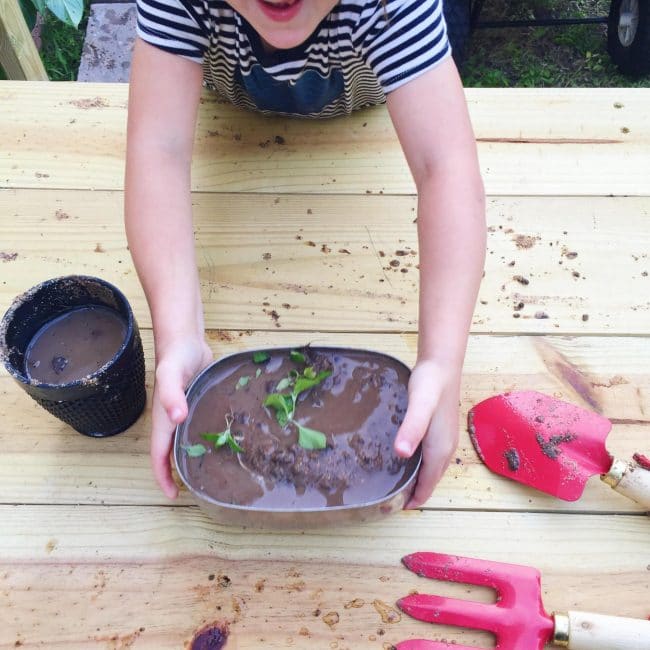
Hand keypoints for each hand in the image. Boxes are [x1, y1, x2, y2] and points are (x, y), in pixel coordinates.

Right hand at [151, 337, 212, 497]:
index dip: (163, 477)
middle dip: (178, 474)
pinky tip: (223, 443)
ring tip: (211, 473)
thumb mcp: (170, 375)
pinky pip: (198, 427)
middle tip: (198, 489)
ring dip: (192, 458)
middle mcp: (173, 420)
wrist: (185, 338)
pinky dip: (204, 439)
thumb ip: (172, 395)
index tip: (174, 495)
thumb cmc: (175, 356)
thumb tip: (176, 419)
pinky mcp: (198, 404)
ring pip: (185, 442)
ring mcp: (185, 412)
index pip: (159, 456)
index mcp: (163, 419)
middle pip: (171, 453)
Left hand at [394, 359, 460, 507]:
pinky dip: (420, 466)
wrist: (442, 364)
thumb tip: (402, 454)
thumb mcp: (419, 406)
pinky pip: (432, 457)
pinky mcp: (441, 429)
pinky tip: (406, 459)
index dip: (413, 500)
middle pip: (430, 480)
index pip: (427, 485)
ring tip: (397, 484)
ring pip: (432, 469)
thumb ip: (411, 428)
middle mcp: (446, 448)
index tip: (393, 508)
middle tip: (390, 498)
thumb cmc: (430, 385)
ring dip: (418, 480)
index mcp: (440, 450)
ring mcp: (446, 439)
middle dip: (414, 493)